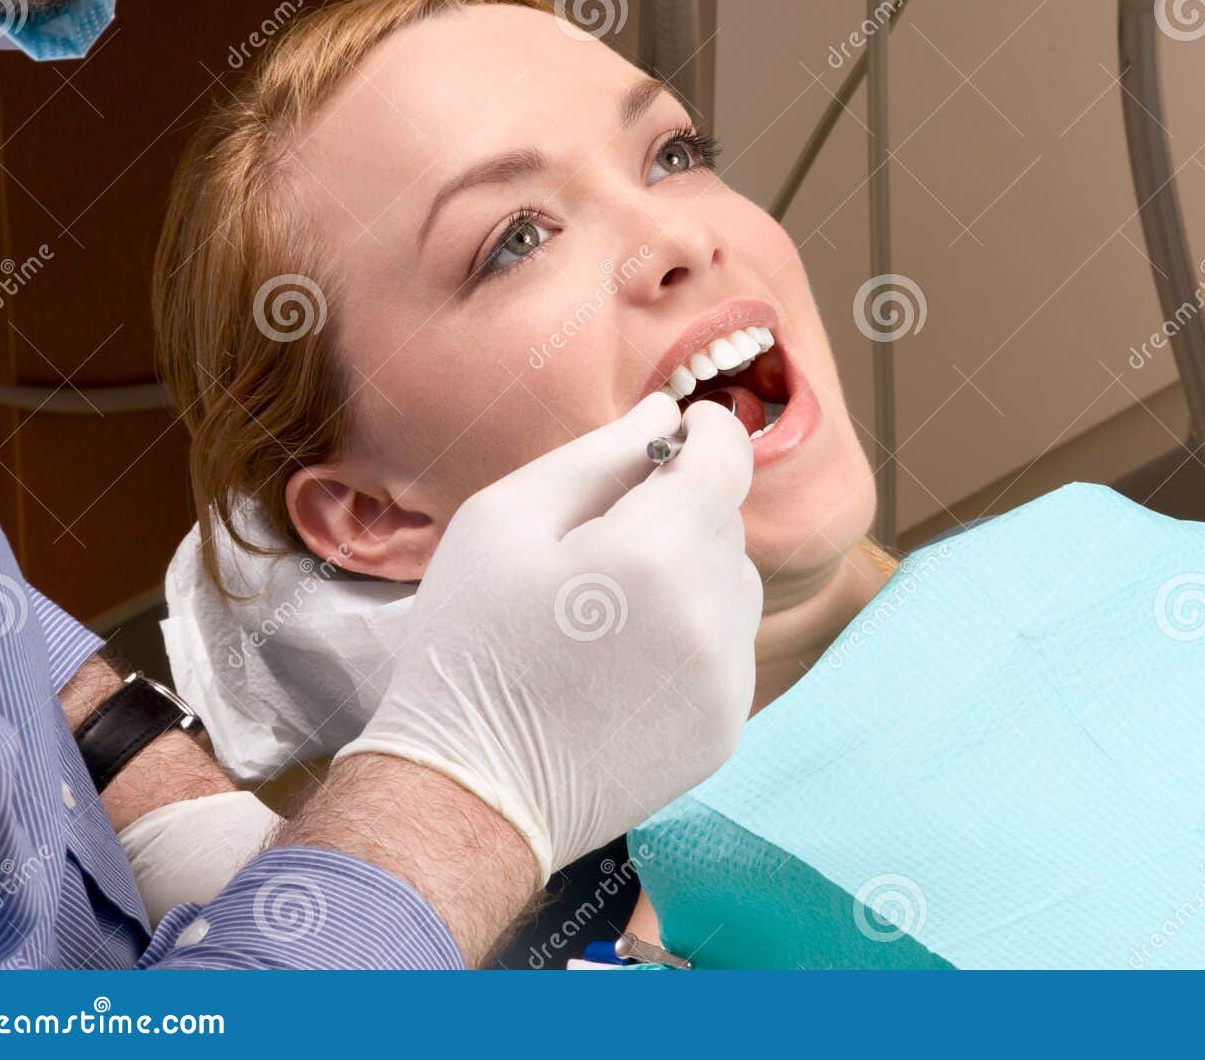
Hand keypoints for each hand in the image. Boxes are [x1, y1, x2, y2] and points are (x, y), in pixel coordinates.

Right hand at [334, 392, 760, 882]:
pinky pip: (730, 646)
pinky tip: (624, 658)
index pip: (729, 457)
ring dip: (690, 573)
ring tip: (608, 609)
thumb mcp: (505, 520)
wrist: (469, 793)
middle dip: (678, 511)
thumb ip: (599, 453)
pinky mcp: (727, 727)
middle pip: (725, 522)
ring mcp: (727, 680)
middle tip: (598, 543)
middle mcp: (711, 615)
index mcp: (657, 552)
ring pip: (736, 584)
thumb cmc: (469, 645)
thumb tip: (665, 412)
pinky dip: (693, 634)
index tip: (677, 431)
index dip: (706, 430)